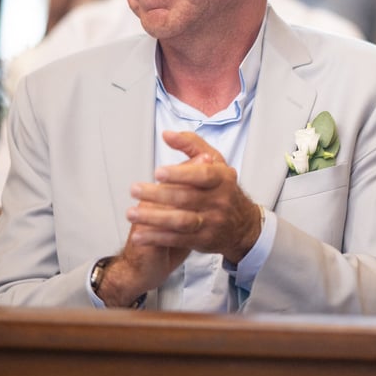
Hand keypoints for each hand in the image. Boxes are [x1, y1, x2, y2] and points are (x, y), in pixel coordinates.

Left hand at [123, 131, 261, 284]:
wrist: (243, 224)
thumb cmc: (224, 188)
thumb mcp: (216, 161)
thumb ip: (192, 144)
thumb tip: (168, 135)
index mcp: (222, 178)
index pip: (202, 175)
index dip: (180, 174)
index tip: (158, 172)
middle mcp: (220, 201)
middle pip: (186, 198)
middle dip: (157, 194)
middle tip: (135, 189)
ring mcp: (212, 222)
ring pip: (181, 221)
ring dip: (154, 218)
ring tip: (132, 213)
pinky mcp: (204, 240)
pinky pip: (178, 239)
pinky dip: (157, 238)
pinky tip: (139, 234)